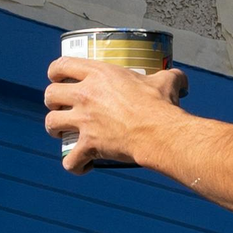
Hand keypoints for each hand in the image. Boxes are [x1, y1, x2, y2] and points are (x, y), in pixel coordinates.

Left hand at [45, 58, 187, 170]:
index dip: (55, 72)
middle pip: (50, 94)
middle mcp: (85, 95)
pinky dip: (74, 165)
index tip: (57, 78)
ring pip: (50, 123)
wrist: (160, 131)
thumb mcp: (167, 82)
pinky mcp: (88, 145)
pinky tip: (81, 165)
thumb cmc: (162, 104)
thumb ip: (171, 76)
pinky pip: (69, 160)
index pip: (61, 66)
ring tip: (63, 132)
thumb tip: (181, 79)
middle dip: (52, 102)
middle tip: (63, 107)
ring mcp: (84, 120)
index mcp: (99, 74)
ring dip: (54, 129)